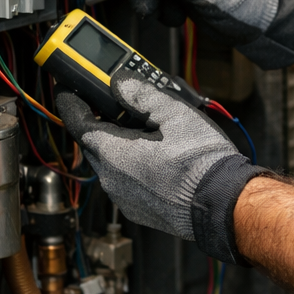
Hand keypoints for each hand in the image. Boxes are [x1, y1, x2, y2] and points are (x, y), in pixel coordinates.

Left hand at [56, 75, 265, 262]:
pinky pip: (125, 182)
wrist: (224, 205)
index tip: (69, 90)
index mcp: (113, 153)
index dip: (71, 102)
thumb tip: (120, 83)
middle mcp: (112, 179)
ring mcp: (124, 198)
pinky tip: (155, 157)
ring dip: (118, 146)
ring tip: (145, 130)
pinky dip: (131, 166)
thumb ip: (142, 94)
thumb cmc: (202, 164)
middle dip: (100, 122)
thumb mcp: (175, 113)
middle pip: (93, 143)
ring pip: (109, 164)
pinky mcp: (138, 210)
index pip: (77, 122)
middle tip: (116, 104)